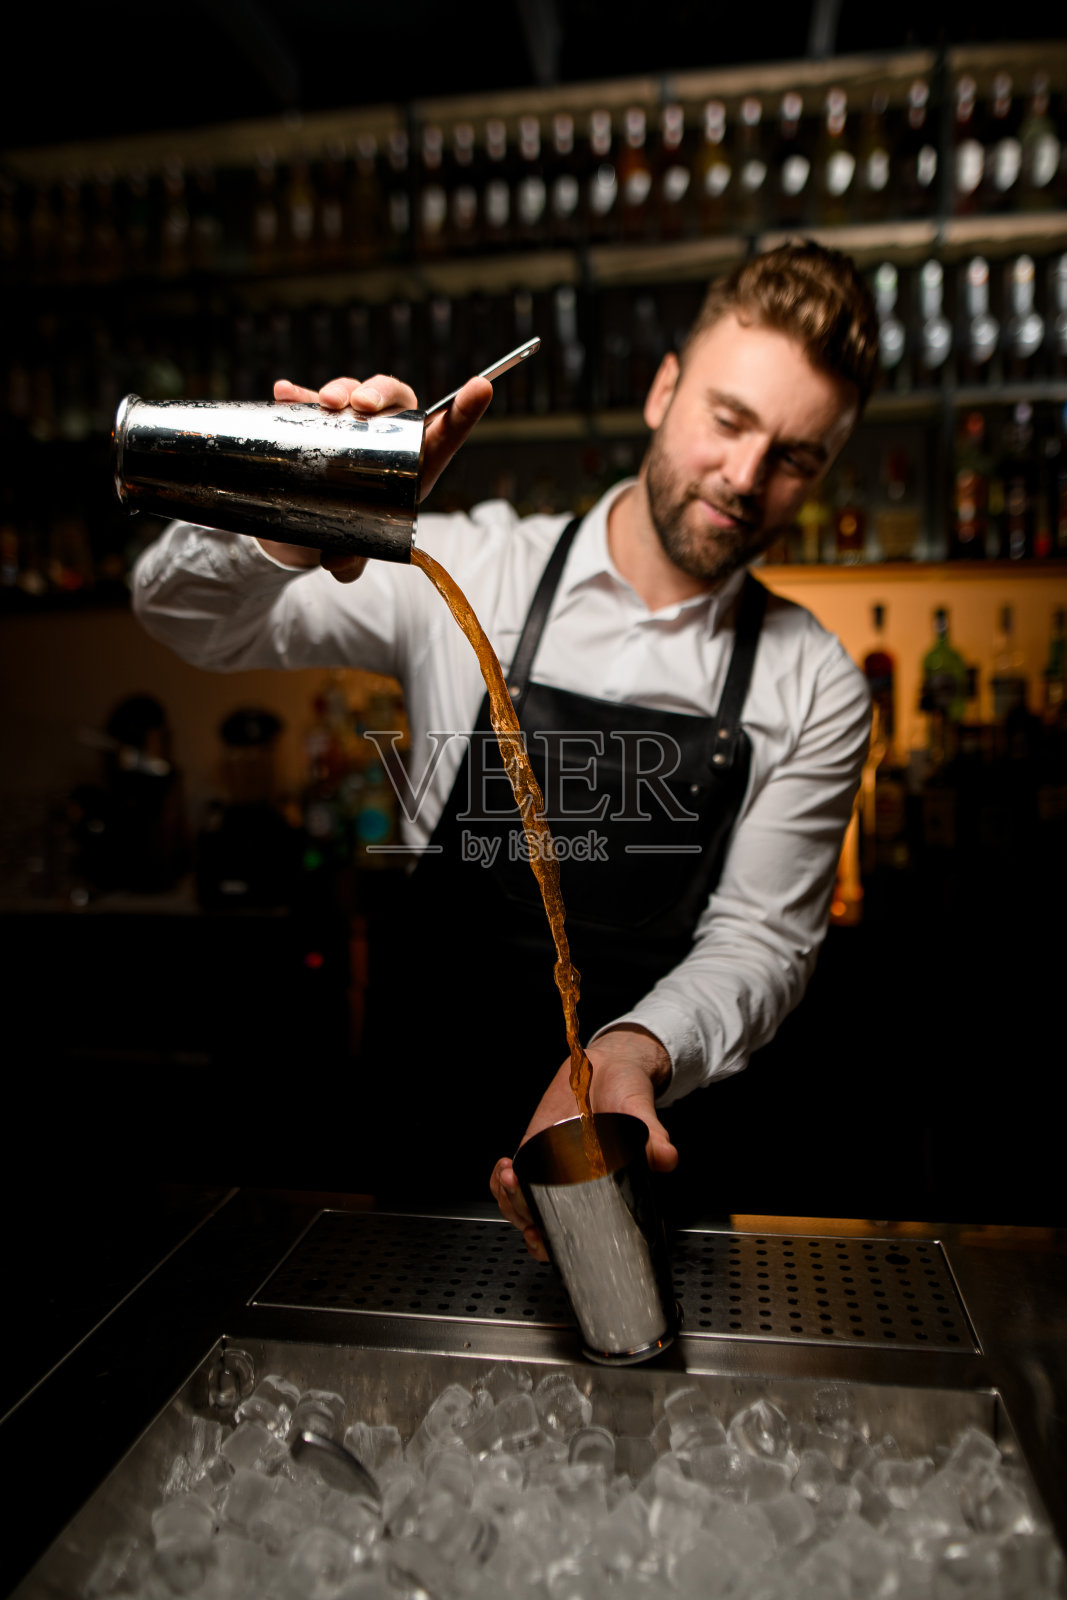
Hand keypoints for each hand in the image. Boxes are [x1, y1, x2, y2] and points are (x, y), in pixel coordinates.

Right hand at [258, 372, 493, 581]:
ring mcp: (352, 425)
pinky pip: (308, 400)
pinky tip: (284, 393)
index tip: (481, 387)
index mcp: (412, 467)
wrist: (312, 529)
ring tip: (326, 403)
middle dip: (381, 393)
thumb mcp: (355, 553)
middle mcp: (387, 438)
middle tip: (361, 403)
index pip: (443, 435)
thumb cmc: (352, 536)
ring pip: (355, 392)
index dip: (464, 411)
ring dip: (341, 389)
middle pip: (397, 401)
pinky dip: (297, 395)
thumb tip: (338, 561)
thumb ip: (353, 559)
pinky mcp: (317, 422)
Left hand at [490, 1025, 678, 1261]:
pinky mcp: (535, 1153)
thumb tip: (666, 1157)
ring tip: (512, 1181)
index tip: (549, 1240)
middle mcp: (578, 1186)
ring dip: (513, 1202)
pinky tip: (505, 1170)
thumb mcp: (641, 1112)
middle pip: (550, 1224)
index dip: (564, 1246)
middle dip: (533, 1225)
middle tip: (529, 1215)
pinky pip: (516, 1178)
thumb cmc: (628, 1093)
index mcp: (606, 1188)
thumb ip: (653, 1136)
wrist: (606, 1064)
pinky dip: (503, 1181)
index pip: (586, 1233)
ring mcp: (553, 1172)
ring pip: (527, 1205)